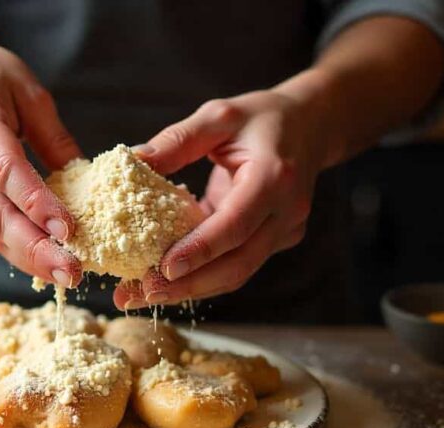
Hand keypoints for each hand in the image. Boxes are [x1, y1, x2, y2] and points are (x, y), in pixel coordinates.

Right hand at [0, 35, 81, 286]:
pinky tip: (45, 263)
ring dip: (27, 258)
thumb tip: (89, 182)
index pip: (5, 170)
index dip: (36, 204)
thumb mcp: (30, 91)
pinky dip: (16, 249)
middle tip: (72, 272)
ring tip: (65, 275)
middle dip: (35, 248)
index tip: (68, 230)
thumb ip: (56, 138)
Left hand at [114, 88, 327, 308]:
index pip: (236, 224)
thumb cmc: (262, 119)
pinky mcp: (275, 242)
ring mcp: (284, 232)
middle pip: (238, 263)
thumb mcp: (219, 116)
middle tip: (143, 293)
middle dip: (189, 284)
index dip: (201, 249)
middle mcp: (286, 212)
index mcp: (275, 178)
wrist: (311, 126)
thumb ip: (177, 140)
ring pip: (237, 273)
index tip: (163, 268)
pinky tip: (166, 283)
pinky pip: (237, 266)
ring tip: (143, 295)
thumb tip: (132, 159)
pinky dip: (202, 276)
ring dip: (191, 289)